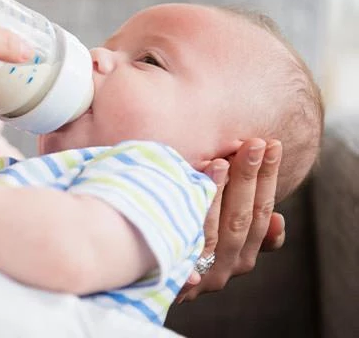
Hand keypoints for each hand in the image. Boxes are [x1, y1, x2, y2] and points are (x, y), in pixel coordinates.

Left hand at [177, 139, 284, 301]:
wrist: (140, 274)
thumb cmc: (185, 248)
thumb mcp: (219, 243)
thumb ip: (247, 231)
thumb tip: (278, 220)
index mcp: (243, 259)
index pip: (263, 216)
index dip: (269, 181)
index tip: (273, 146)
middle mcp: (227, 268)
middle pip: (245, 218)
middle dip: (252, 178)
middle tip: (257, 143)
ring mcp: (202, 271)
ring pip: (222, 227)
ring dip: (226, 190)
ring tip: (227, 158)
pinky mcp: (179, 270)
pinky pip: (192, 234)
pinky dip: (200, 205)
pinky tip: (200, 181)